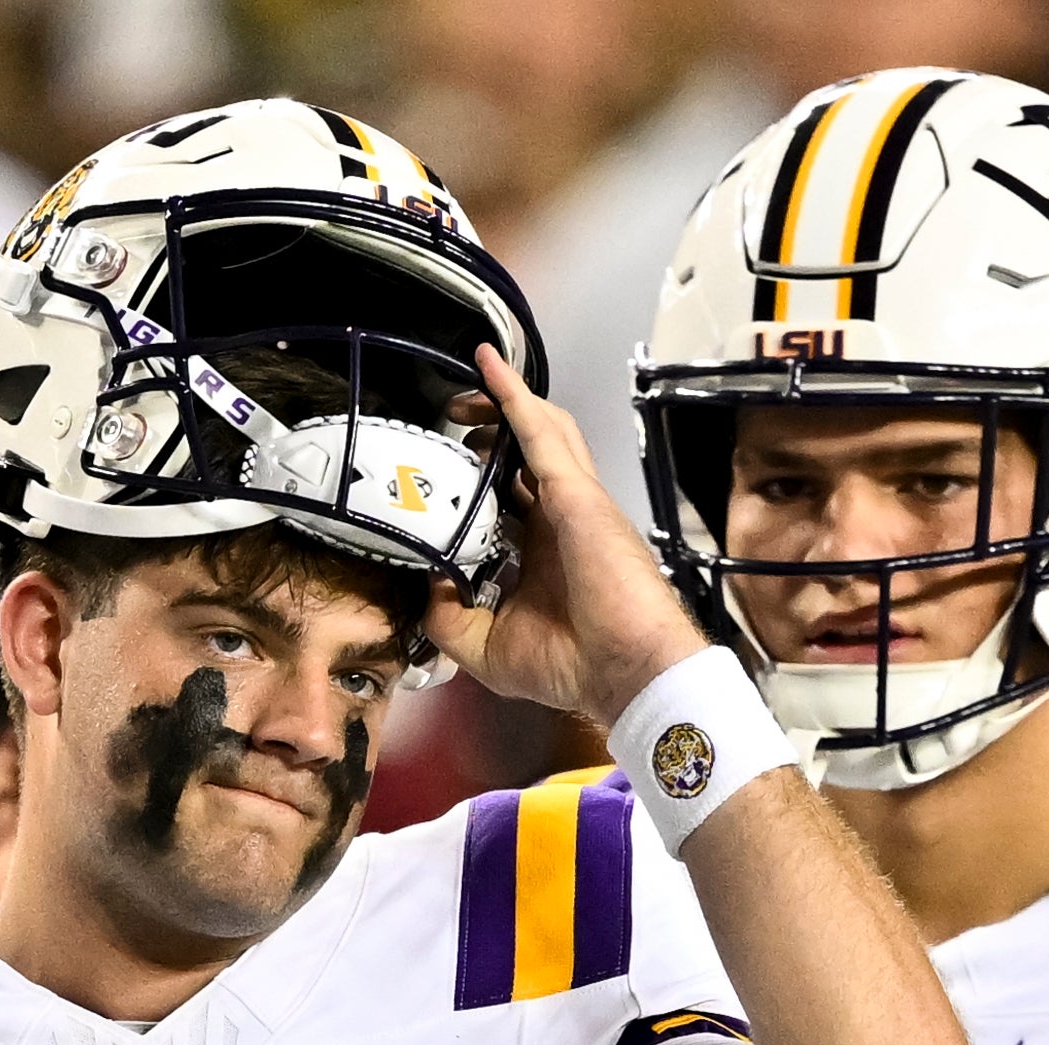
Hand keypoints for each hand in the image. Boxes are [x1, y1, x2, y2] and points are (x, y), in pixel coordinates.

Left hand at [424, 345, 709, 724]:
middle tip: (453, 423)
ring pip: (539, 431)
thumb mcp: (485, 648)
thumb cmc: (572, 666)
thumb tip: (425, 582)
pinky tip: (489, 369)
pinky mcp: (574, 491)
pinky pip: (540, 432)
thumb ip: (448, 617)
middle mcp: (558, 520)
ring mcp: (571, 500)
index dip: (482, 481)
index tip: (447, 479)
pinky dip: (513, 398)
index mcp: (542, 553)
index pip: (509, 499)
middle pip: (524, 455)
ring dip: (502, 405)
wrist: (623, 670)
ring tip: (468, 391)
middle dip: (489, 432)